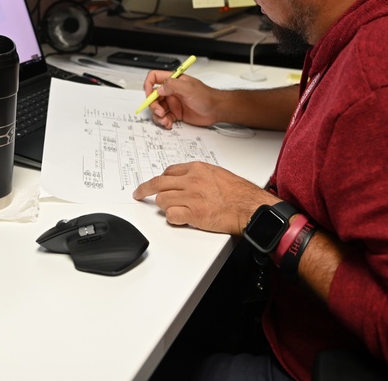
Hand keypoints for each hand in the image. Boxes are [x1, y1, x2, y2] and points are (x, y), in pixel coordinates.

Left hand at [132, 161, 270, 234]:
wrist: (250, 207)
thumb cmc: (239, 193)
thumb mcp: (217, 174)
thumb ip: (198, 175)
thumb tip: (184, 179)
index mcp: (197, 168)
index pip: (168, 171)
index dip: (160, 179)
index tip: (155, 183)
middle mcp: (191, 180)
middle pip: (158, 183)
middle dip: (144, 189)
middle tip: (138, 193)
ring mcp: (191, 197)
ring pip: (162, 200)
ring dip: (164, 206)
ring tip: (176, 209)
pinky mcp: (193, 214)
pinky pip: (170, 215)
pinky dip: (172, 218)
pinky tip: (180, 218)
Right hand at [142, 70, 219, 129]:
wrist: (216, 110)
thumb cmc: (207, 96)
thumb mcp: (189, 88)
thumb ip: (173, 86)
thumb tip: (159, 89)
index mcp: (173, 81)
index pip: (154, 78)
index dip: (149, 85)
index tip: (149, 95)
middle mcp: (171, 91)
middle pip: (153, 96)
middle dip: (153, 105)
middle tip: (160, 112)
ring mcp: (173, 102)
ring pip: (157, 108)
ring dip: (158, 116)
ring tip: (165, 120)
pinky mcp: (176, 113)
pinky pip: (164, 117)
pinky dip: (164, 121)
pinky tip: (169, 123)